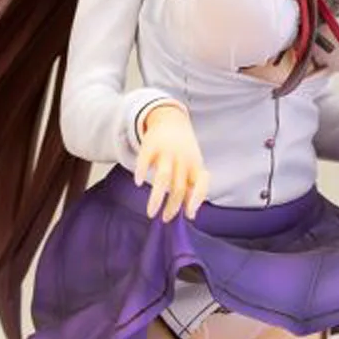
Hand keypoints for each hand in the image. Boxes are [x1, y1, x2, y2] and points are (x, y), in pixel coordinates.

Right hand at [134, 105, 210, 222]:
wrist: (171, 120)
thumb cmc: (183, 150)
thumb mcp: (193, 165)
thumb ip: (192, 188)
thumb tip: (191, 215)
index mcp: (195, 165)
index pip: (201, 183)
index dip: (196, 199)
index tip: (189, 215)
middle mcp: (182, 159)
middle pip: (178, 187)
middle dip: (172, 206)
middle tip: (165, 219)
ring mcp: (167, 152)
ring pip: (163, 178)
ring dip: (157, 198)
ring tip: (151, 213)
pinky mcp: (151, 145)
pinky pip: (145, 160)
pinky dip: (141, 171)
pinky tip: (137, 183)